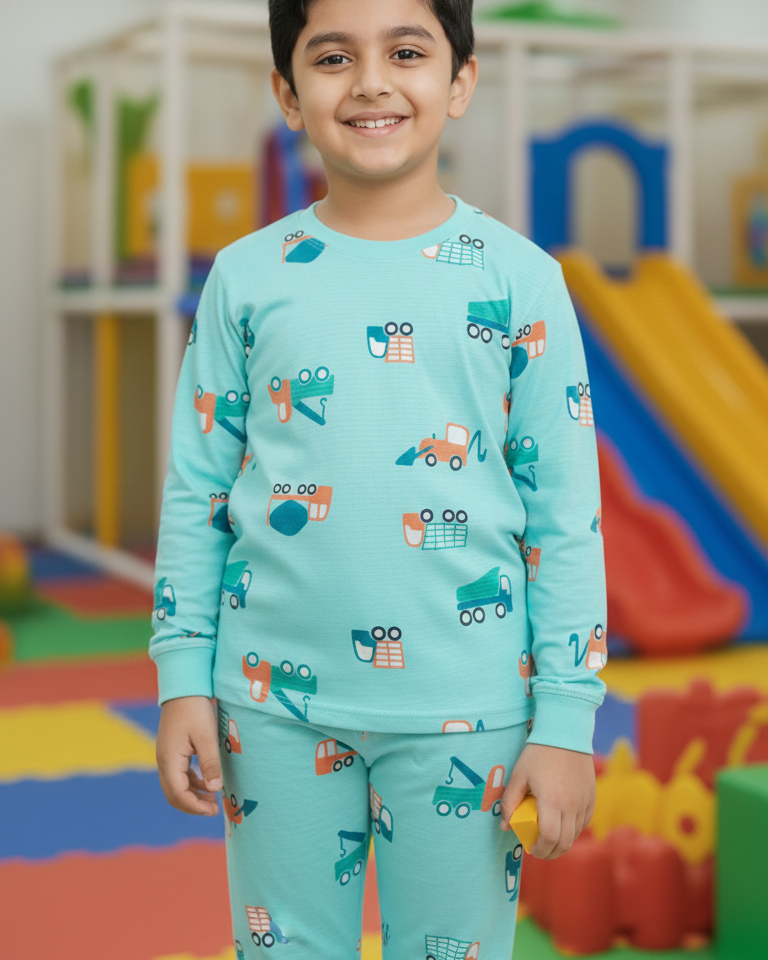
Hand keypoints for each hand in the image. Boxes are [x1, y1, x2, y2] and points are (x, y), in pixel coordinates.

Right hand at [156, 695, 222, 815]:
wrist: (183, 688)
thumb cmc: (195, 710)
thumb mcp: (207, 737)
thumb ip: (210, 764)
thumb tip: (215, 790)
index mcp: (169, 760)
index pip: (178, 794)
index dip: (195, 806)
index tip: (214, 810)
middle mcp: (163, 761)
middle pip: (173, 794)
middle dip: (193, 805)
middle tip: (214, 809)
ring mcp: (166, 757)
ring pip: (175, 786)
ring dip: (192, 795)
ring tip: (213, 798)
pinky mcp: (171, 751)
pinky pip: (178, 775)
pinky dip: (191, 783)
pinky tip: (206, 782)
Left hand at [500, 742, 594, 858]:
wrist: (565, 733)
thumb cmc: (538, 754)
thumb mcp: (519, 775)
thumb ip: (510, 802)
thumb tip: (505, 825)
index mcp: (552, 801)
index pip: (549, 838)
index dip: (541, 849)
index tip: (532, 849)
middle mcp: (572, 805)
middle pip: (565, 842)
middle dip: (552, 852)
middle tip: (540, 851)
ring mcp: (584, 802)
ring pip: (576, 834)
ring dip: (563, 842)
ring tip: (550, 839)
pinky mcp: (592, 796)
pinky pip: (584, 821)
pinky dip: (574, 829)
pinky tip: (563, 826)